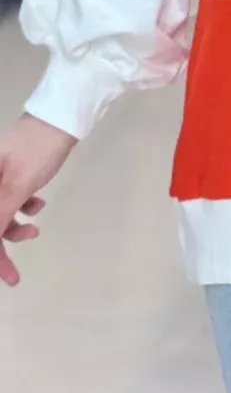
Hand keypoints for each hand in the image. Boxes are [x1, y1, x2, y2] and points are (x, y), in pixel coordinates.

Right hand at [0, 114, 76, 286]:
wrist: (62, 116)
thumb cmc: (37, 148)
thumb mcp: (16, 186)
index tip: (7, 277)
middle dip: (1, 245)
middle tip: (14, 275)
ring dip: (14, 226)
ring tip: (35, 227)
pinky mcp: (11, 174)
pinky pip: (9, 200)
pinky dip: (21, 208)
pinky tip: (37, 204)